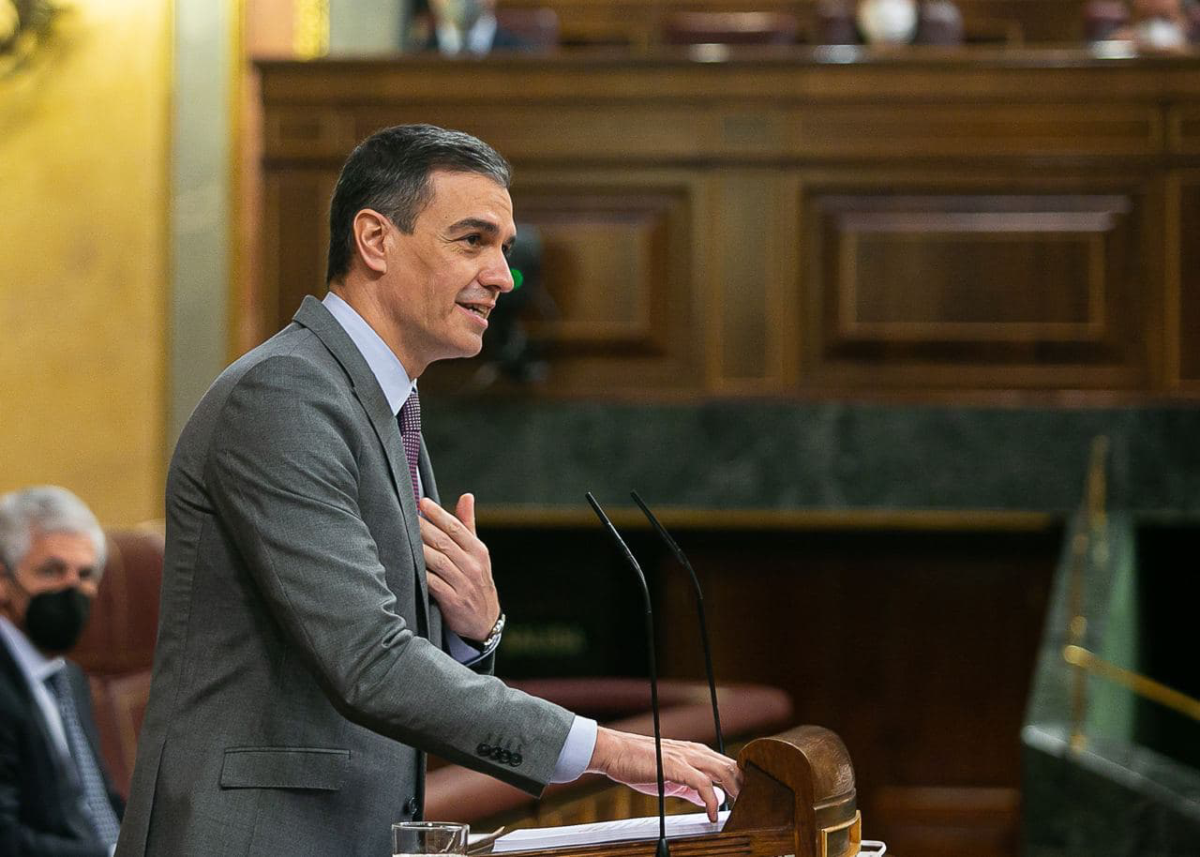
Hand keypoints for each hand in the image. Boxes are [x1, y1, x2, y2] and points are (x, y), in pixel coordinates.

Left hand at [419, 494, 500, 641]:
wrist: (485, 621)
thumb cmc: (476, 580)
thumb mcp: (477, 553)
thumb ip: (468, 525)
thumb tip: (466, 496)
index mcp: (478, 551)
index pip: (456, 527)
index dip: (438, 514)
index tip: (422, 502)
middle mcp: (472, 565)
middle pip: (444, 542)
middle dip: (424, 527)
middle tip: (406, 514)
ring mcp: (463, 584)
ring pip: (437, 561)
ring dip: (419, 548)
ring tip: (403, 535)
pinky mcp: (453, 601)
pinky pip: (433, 583)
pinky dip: (421, 573)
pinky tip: (408, 565)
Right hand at [586, 727, 741, 821]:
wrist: (615, 752)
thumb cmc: (638, 764)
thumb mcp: (670, 777)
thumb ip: (691, 787)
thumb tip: (709, 798)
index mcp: (695, 753)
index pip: (728, 764)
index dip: (742, 780)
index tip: (750, 799)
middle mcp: (695, 751)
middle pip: (733, 766)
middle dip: (746, 787)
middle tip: (753, 808)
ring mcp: (687, 757)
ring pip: (724, 771)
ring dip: (736, 791)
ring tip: (742, 811)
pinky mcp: (677, 766)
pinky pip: (704, 784)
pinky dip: (713, 801)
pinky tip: (713, 815)